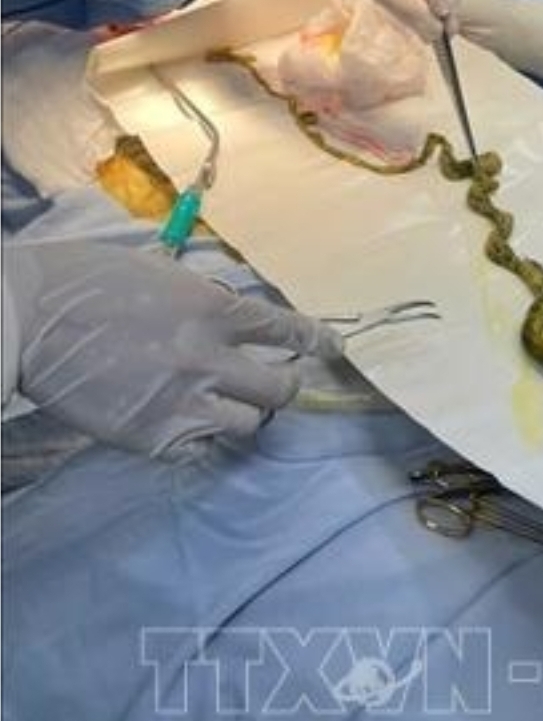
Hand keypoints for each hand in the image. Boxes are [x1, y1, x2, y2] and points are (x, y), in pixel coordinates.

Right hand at [4, 240, 342, 462]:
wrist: (24, 320)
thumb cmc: (84, 282)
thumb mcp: (157, 273)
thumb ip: (202, 299)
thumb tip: (228, 316)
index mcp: (211, 309)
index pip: (285, 330)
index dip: (315, 340)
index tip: (333, 348)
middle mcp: (208, 359)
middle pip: (281, 389)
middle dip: (286, 385)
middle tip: (277, 383)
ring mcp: (183, 403)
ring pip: (249, 424)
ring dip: (242, 412)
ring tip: (219, 403)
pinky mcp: (154, 438)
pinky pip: (200, 448)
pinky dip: (197, 437)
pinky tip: (180, 421)